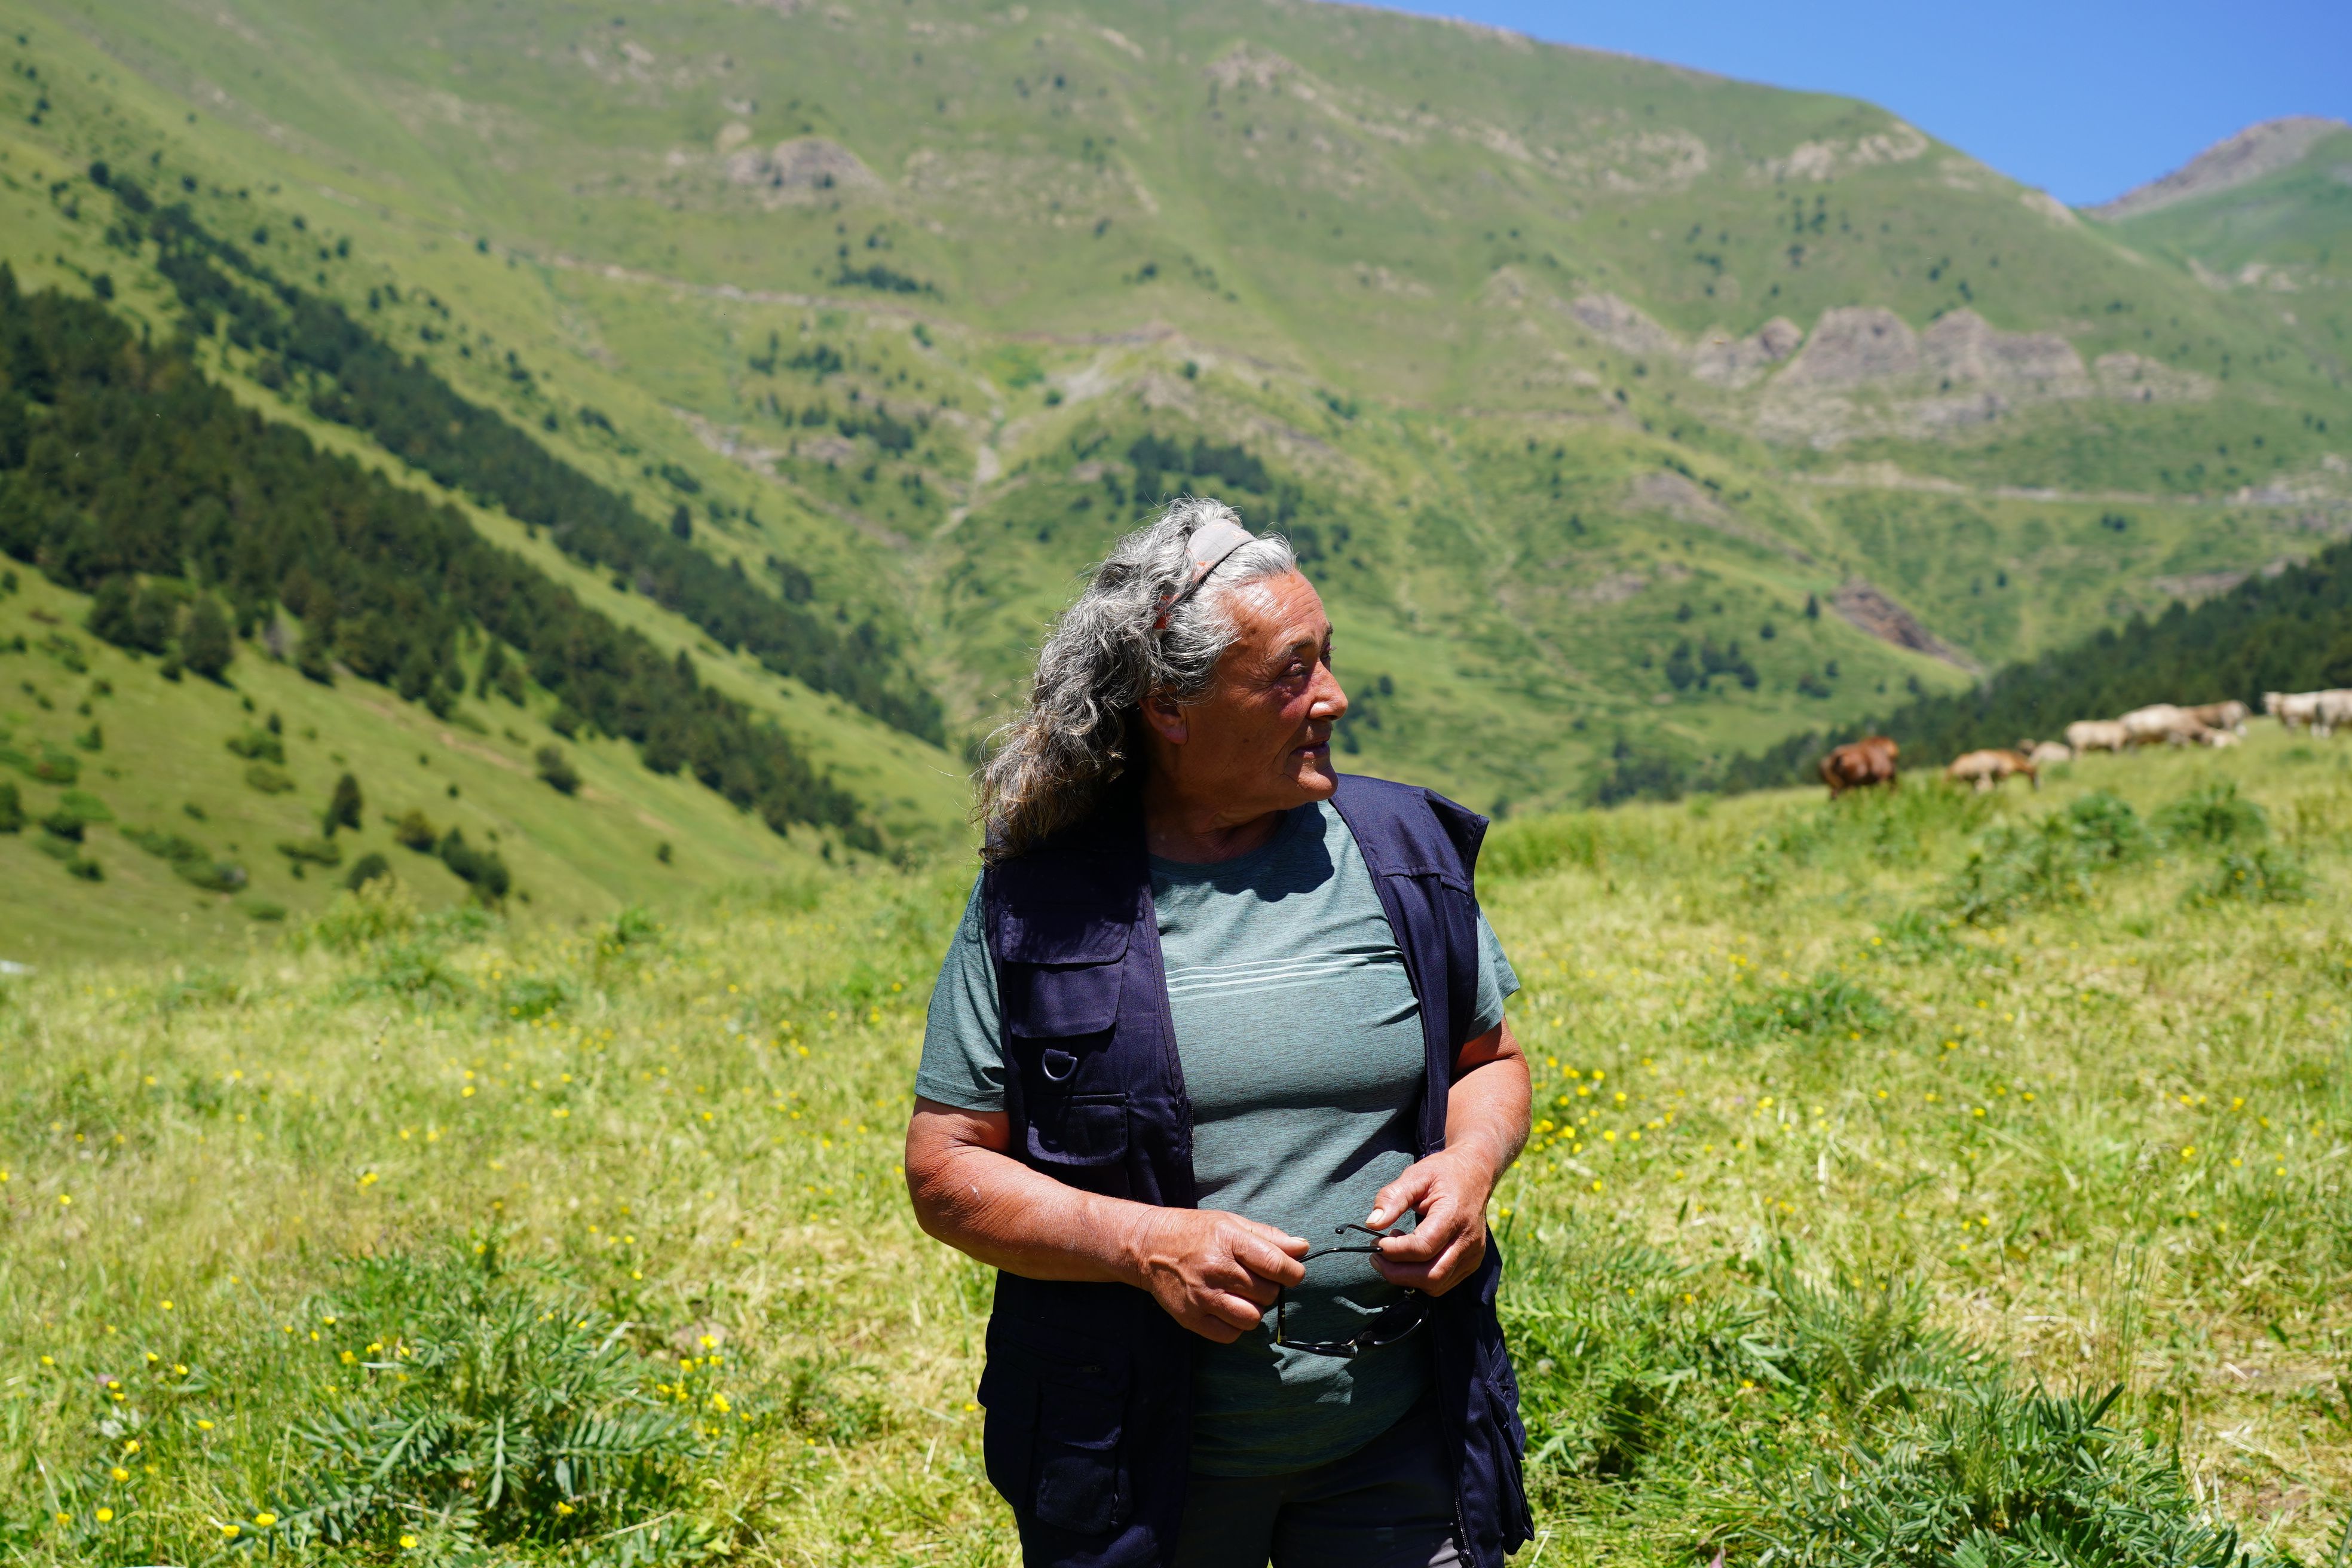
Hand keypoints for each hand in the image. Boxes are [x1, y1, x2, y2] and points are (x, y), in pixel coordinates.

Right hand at [1122, 1208, 1306, 1342]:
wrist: (1148, 1247)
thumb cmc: (1195, 1232)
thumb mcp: (1231, 1223)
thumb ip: (1269, 1237)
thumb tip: (1303, 1248)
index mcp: (1228, 1240)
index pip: (1275, 1263)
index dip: (1293, 1272)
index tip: (1292, 1273)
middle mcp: (1216, 1269)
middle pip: (1267, 1293)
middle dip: (1270, 1288)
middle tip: (1256, 1280)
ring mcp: (1202, 1296)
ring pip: (1252, 1318)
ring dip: (1254, 1309)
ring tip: (1243, 1296)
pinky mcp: (1191, 1317)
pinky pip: (1230, 1334)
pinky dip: (1235, 1325)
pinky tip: (1228, 1309)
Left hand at [1365, 1149, 1492, 1296]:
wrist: (1476, 1173)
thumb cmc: (1444, 1173)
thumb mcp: (1415, 1175)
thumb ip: (1392, 1197)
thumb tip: (1372, 1223)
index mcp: (1454, 1215)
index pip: (1423, 1247)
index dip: (1395, 1251)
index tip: (1376, 1241)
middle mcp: (1468, 1240)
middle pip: (1431, 1276)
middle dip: (1397, 1273)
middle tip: (1376, 1256)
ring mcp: (1473, 1254)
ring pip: (1437, 1284)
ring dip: (1408, 1277)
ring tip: (1394, 1252)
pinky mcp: (1472, 1262)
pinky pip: (1444, 1282)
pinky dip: (1421, 1276)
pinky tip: (1411, 1256)